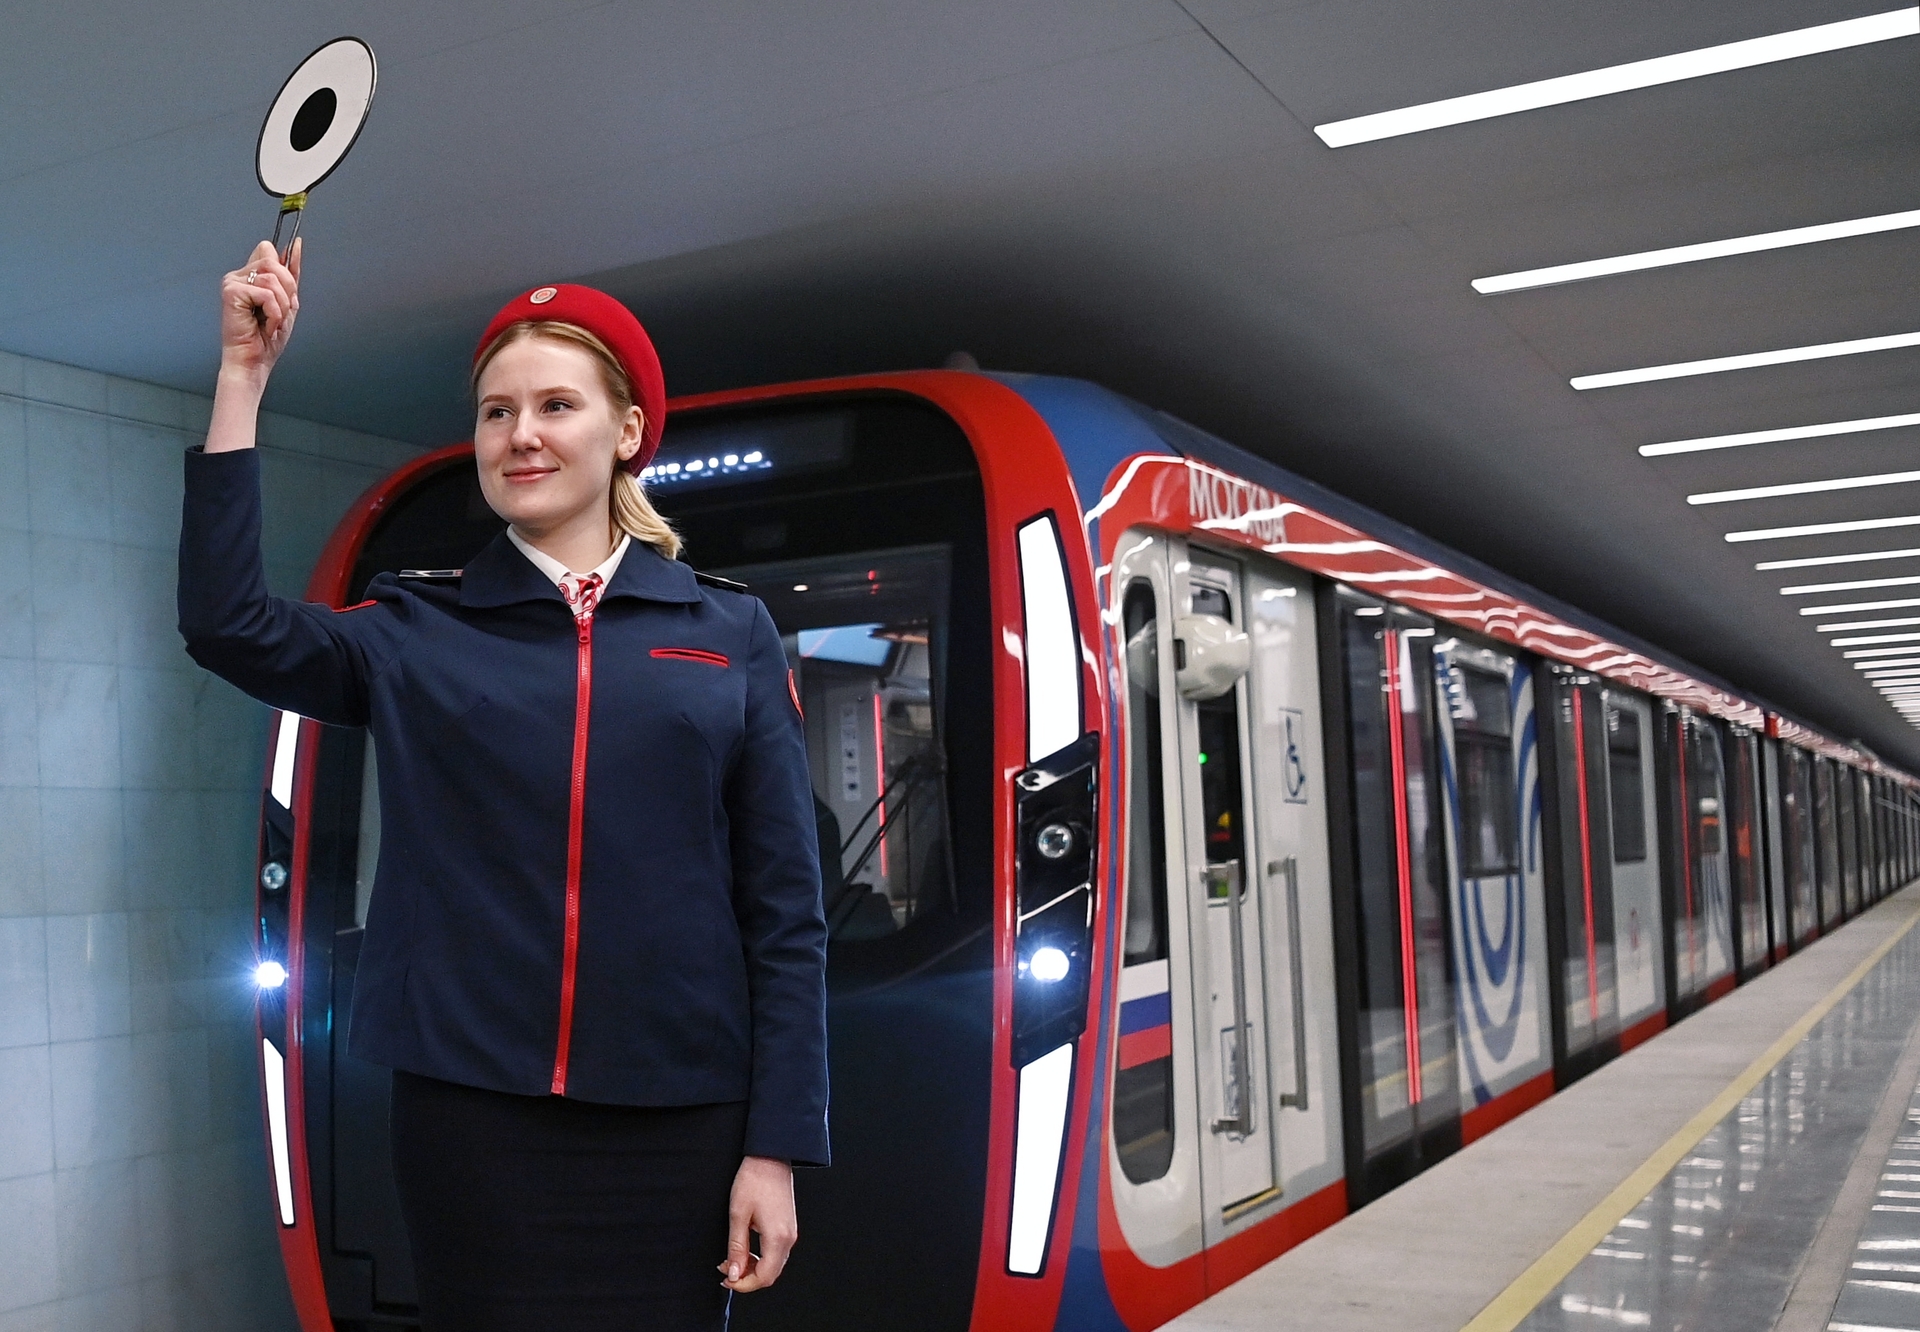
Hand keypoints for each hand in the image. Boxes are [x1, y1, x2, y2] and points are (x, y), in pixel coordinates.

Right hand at [219, 238, 301, 387]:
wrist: (254, 361)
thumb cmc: (266, 338)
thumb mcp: (287, 302)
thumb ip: (290, 275)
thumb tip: (295, 245)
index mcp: (250, 276)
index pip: (268, 251)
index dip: (285, 262)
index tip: (292, 278)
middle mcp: (239, 275)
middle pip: (273, 262)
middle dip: (287, 289)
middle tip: (281, 311)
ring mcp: (233, 282)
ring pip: (272, 278)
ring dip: (281, 306)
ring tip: (272, 321)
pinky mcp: (231, 292)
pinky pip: (266, 294)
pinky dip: (274, 313)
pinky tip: (265, 325)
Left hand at [718, 1155, 795, 1292]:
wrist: (770, 1157)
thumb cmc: (754, 1181)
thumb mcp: (738, 1215)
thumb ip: (737, 1248)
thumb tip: (734, 1274)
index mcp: (777, 1238)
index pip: (764, 1277)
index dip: (744, 1284)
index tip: (726, 1279)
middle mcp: (789, 1238)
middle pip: (770, 1274)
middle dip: (747, 1278)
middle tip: (725, 1270)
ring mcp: (790, 1232)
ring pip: (773, 1265)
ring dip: (752, 1268)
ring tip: (732, 1259)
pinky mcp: (787, 1226)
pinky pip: (776, 1252)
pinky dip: (760, 1257)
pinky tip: (745, 1249)